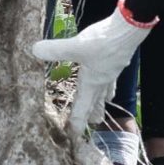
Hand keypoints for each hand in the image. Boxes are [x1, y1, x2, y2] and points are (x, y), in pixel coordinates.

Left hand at [29, 1, 154, 133]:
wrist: (129, 29)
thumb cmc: (104, 41)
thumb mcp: (76, 46)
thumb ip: (56, 50)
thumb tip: (35, 50)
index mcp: (91, 83)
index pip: (82, 109)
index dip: (77, 123)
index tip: (73, 135)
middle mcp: (102, 81)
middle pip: (95, 104)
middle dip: (90, 115)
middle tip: (86, 125)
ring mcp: (111, 72)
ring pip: (105, 93)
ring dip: (101, 102)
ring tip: (100, 109)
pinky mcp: (117, 62)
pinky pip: (111, 80)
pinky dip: (108, 85)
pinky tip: (108, 78)